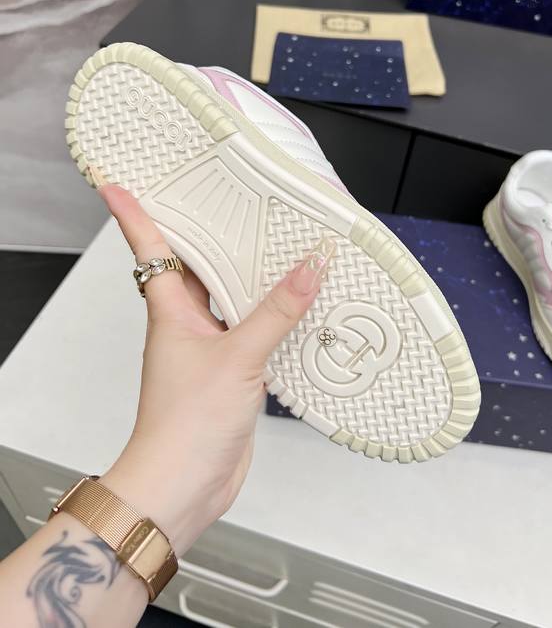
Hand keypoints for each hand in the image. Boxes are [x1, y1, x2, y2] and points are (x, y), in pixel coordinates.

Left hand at [97, 184, 333, 556]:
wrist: (183, 485)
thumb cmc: (185, 426)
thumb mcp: (238, 357)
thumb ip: (277, 311)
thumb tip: (310, 267)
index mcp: (171, 312)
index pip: (150, 250)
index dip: (135, 215)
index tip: (120, 186)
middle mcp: (186, 326)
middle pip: (197, 268)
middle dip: (213, 238)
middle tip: (231, 202)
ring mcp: (209, 350)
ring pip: (230, 301)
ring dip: (253, 280)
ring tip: (281, 248)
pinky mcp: (231, 374)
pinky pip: (253, 333)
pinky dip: (274, 319)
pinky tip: (299, 309)